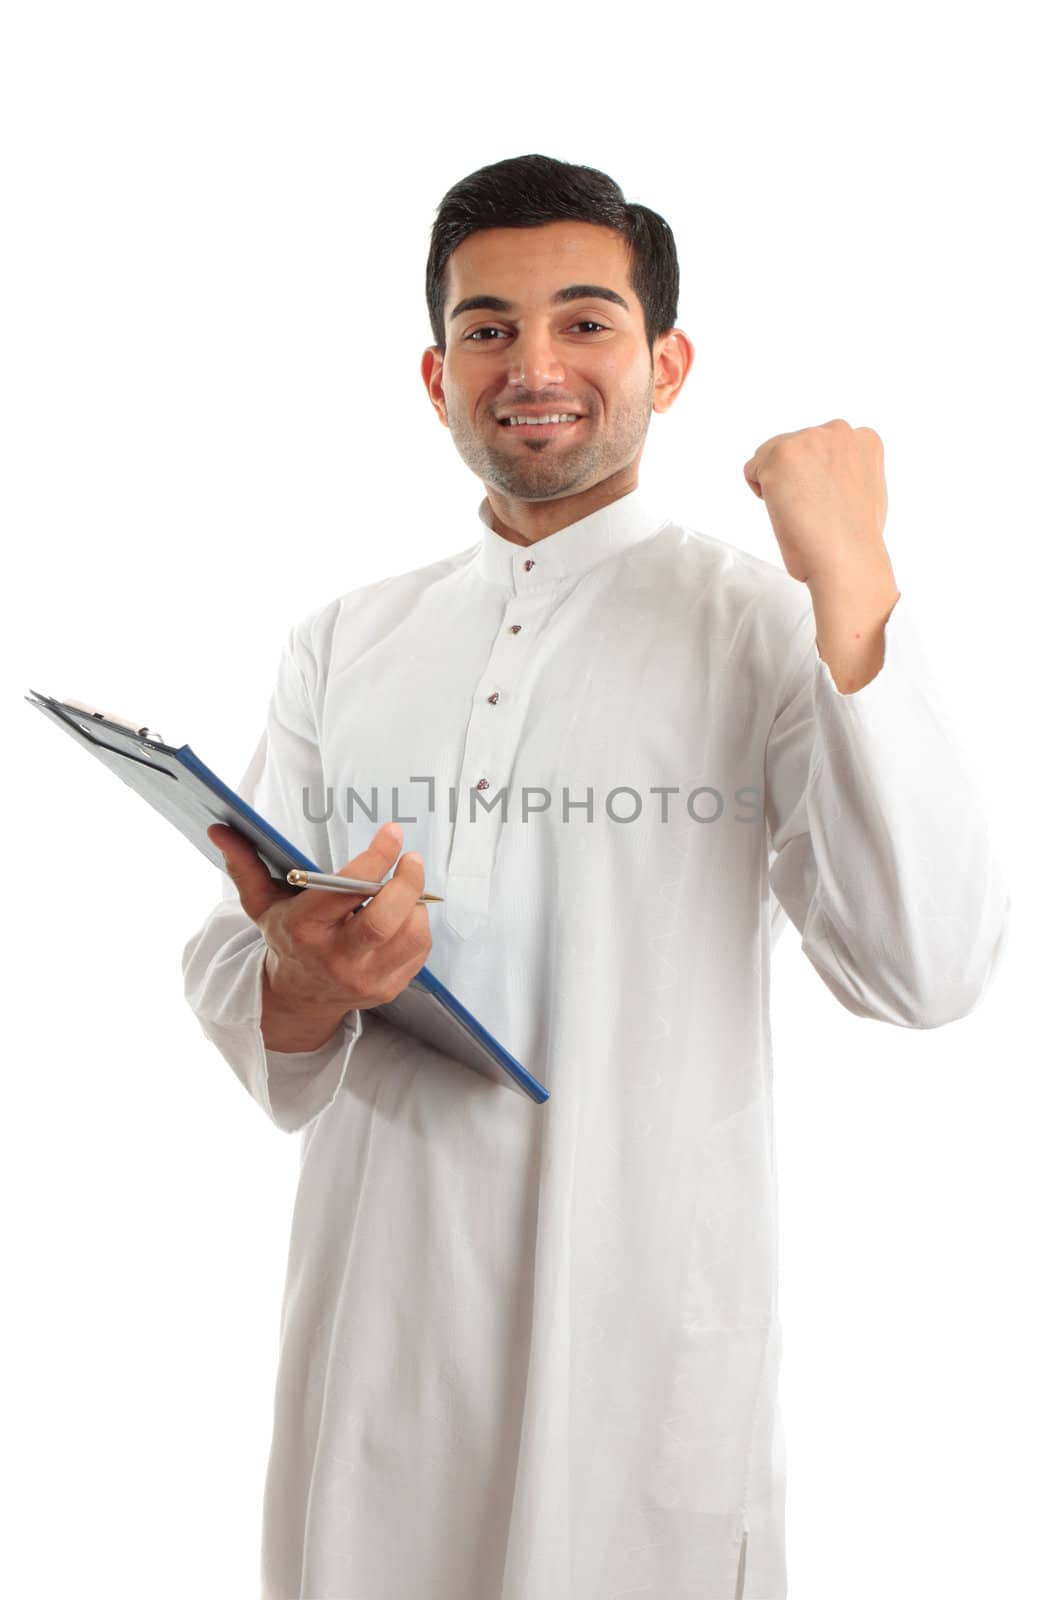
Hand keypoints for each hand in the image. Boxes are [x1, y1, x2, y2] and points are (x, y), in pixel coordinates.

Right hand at [207, 820, 432, 1045]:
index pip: (345, 891)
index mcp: (303, 930)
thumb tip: (219, 829)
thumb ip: (245, 865)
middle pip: (385, 920)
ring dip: (416, 903)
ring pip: (410, 934)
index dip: (375, 858)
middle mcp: (335, 958)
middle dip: (407, 882)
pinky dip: (417, 925)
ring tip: (405, 887)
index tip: (391, 833)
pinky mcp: (387, 989)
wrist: (298, 995)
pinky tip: (404, 914)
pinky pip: (418, 951)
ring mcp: (364, 978)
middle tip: (412, 859)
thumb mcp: (262, 903)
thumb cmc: (286, 937)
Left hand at [743, 418, 890, 584]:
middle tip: (814, 511)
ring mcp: (809, 440)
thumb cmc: (854, 540)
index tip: (828, 503)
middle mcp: (838, 430)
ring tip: (801, 511)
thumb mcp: (864, 490)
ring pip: (771, 455)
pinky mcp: (780, 455)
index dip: (818, 478)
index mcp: (864, 439)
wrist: (848, 559)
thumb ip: (847, 470)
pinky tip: (785, 510)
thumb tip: (825, 472)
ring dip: (777, 483)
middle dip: (796, 476)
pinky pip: (752, 470)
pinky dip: (761, 492)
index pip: (821, 447)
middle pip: (795, 446)